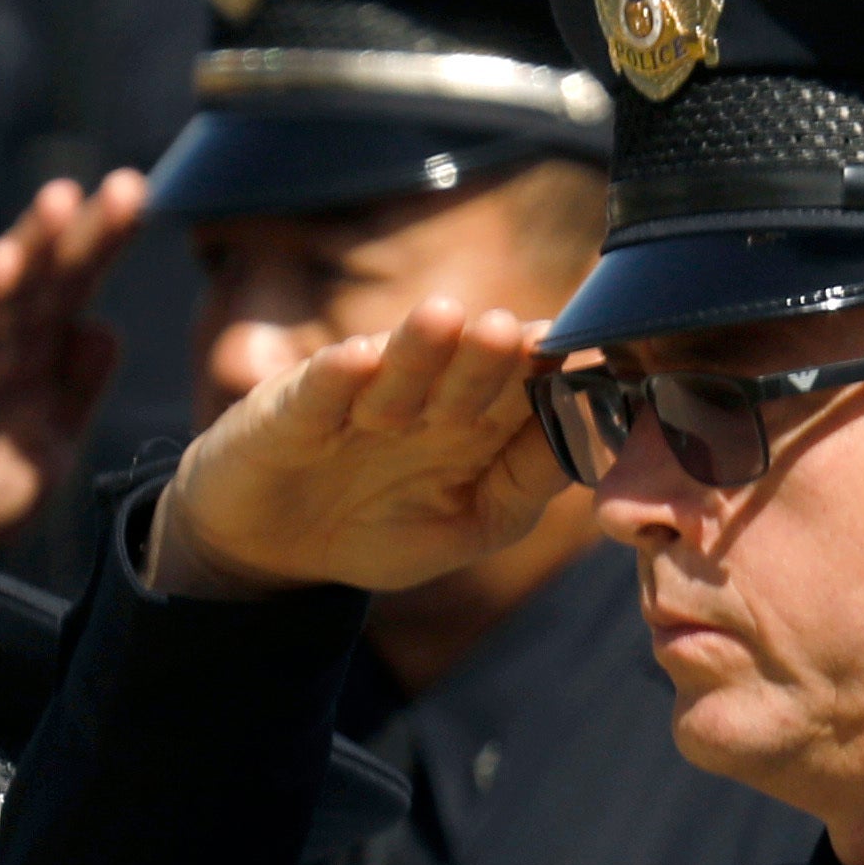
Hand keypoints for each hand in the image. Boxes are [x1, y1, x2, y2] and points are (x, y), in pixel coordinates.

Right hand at [0, 173, 146, 549]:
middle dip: (85, 230)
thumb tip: (103, 330)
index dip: (109, 244)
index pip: (77, 284)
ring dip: (32, 243)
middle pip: (47, 273)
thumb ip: (76, 390)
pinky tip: (4, 262)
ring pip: (2, 288)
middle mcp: (0, 337)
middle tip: (129, 187)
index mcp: (36, 349)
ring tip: (63, 200)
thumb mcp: (50, 444)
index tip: (148, 203)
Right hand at [146, 304, 561, 601]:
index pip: (522, 393)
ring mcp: (359, 400)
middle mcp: (424, 400)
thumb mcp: (470, 524)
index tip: (587, 365)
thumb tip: (591, 439)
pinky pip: (318, 391)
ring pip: (397, 371)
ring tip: (447, 319)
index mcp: (476, 425)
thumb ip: (526, 485)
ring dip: (420, 347)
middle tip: (518, 333)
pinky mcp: (293, 408)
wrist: (272, 545)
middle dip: (492, 355)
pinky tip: (354, 360)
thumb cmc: (378, 528)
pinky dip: (335, 377)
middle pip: (465, 373)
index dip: (550, 379)